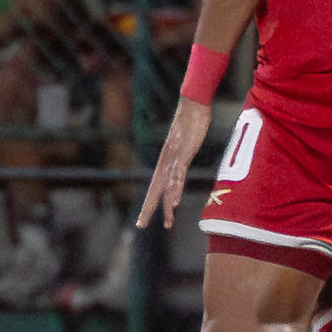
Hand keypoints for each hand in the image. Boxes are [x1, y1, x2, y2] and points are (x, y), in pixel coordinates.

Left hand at [137, 97, 212, 230]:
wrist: (192, 105)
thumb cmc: (189, 123)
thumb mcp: (184, 145)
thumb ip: (181, 156)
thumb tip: (181, 163)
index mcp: (164, 163)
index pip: (153, 189)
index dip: (147, 205)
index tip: (141, 221)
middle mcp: (165, 163)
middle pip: (153, 192)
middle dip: (147, 210)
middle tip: (140, 226)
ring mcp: (173, 159)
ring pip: (167, 187)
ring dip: (167, 205)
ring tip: (167, 222)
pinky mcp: (183, 154)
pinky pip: (178, 175)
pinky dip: (176, 189)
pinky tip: (174, 201)